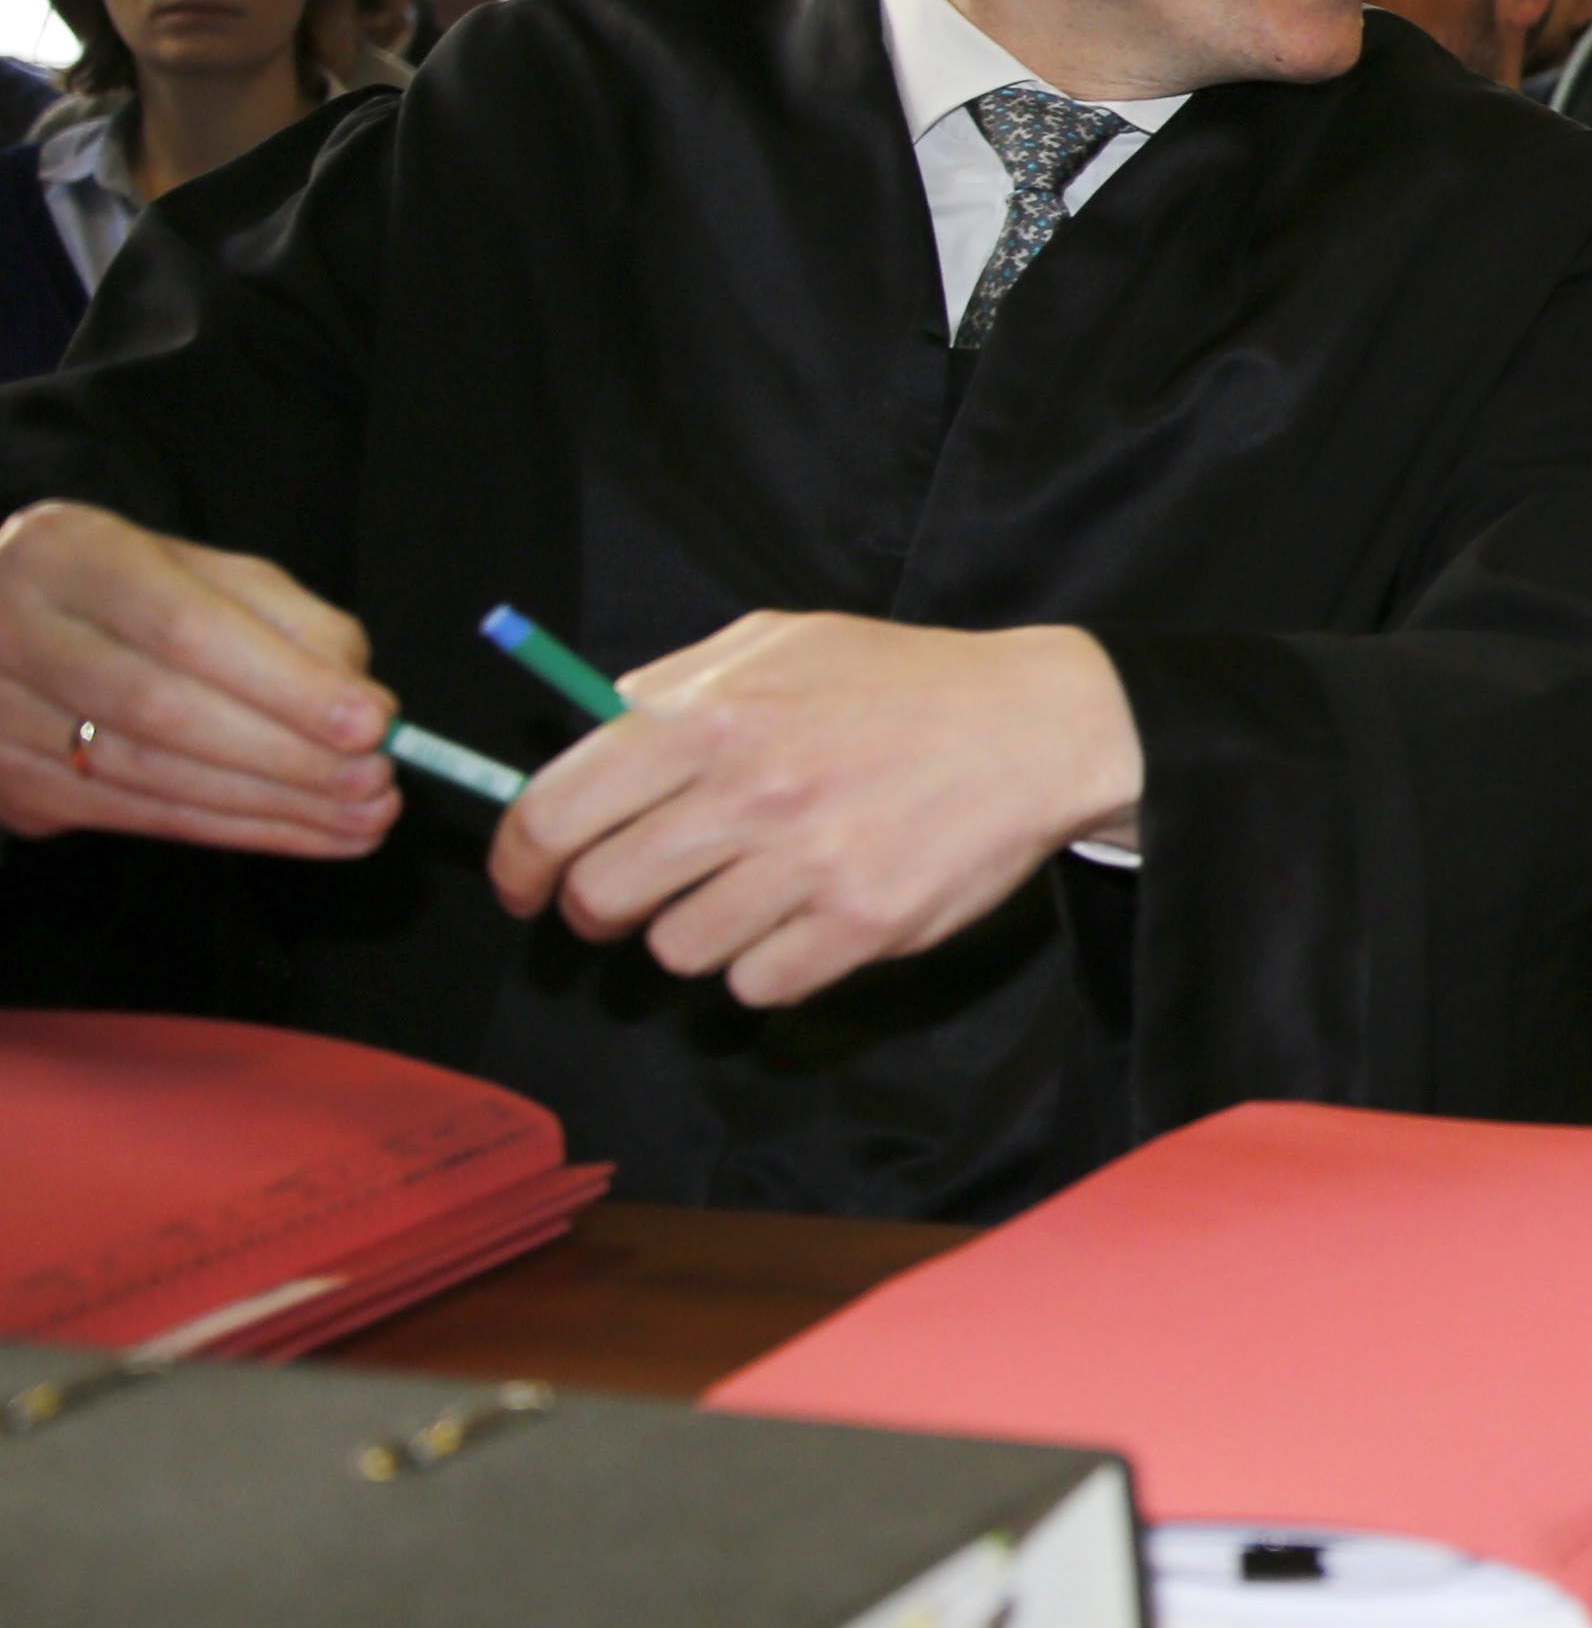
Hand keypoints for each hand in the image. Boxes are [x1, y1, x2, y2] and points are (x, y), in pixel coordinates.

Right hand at [0, 502, 398, 855]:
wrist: (4, 628)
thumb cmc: (133, 594)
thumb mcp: (209, 576)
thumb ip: (294, 625)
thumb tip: (367, 706)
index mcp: (67, 555)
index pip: (183, 626)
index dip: (283, 683)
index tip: (372, 723)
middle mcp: (12, 631)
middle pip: (161, 710)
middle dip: (285, 755)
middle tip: (377, 781)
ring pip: (149, 776)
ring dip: (272, 807)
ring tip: (364, 817)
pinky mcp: (9, 783)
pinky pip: (136, 817)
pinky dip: (235, 831)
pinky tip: (309, 833)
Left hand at [489, 613, 1140, 1009]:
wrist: (1038, 727)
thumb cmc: (902, 682)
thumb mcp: (778, 642)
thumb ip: (672, 683)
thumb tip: (587, 730)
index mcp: (706, 719)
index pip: (553, 814)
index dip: (519, 863)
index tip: (526, 886)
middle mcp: (747, 794)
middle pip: (604, 897)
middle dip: (599, 909)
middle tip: (633, 900)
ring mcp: (806, 866)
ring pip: (678, 951)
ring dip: (692, 936)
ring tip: (739, 899)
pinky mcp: (861, 926)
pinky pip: (758, 985)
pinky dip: (765, 966)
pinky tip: (801, 921)